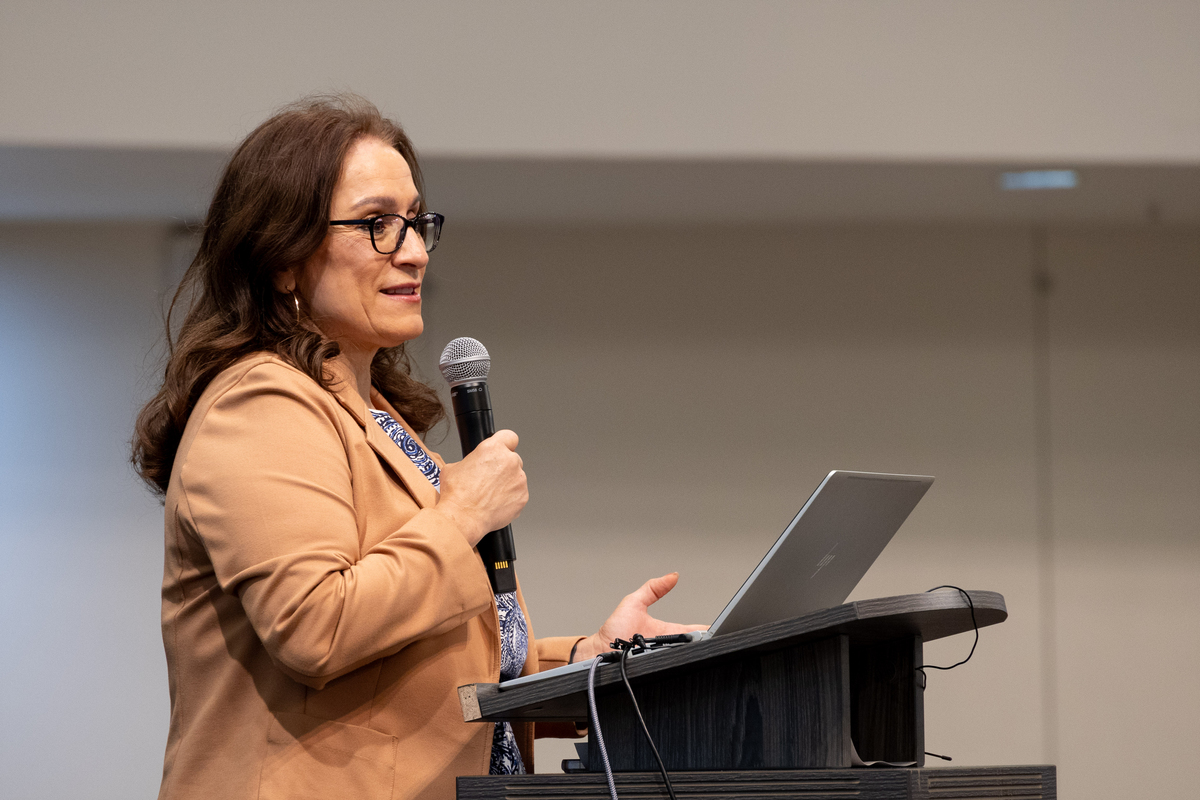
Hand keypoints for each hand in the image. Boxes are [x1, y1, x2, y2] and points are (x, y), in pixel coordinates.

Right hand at [436, 430, 527, 546]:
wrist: (463, 517)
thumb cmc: (457, 494)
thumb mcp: (453, 467)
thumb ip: (470, 461)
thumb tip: (472, 465)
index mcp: (492, 448)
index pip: (509, 436)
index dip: (505, 443)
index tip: (503, 449)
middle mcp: (509, 460)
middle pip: (512, 459)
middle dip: (504, 467)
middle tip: (490, 479)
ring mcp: (519, 479)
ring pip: (516, 477)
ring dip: (507, 483)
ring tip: (490, 495)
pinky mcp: (523, 496)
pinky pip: (519, 494)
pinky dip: (511, 498)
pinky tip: (496, 504)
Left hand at [572, 573, 708, 661]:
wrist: (598, 652)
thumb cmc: (614, 631)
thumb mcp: (634, 603)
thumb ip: (653, 589)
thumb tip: (673, 575)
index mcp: (668, 632)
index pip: (694, 631)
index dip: (708, 630)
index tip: (721, 628)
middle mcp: (666, 647)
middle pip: (693, 646)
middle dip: (704, 643)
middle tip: (715, 640)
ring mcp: (661, 659)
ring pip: (684, 659)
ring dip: (691, 655)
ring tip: (702, 650)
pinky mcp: (653, 669)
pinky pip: (669, 669)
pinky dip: (677, 667)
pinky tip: (684, 663)